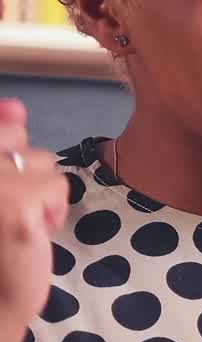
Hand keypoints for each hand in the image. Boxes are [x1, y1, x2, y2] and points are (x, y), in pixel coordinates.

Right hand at [0, 99, 69, 341]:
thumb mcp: (0, 186)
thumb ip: (1, 143)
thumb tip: (16, 107)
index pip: (2, 128)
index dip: (8, 141)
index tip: (8, 191)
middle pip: (18, 138)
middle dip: (26, 173)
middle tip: (11, 208)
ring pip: (44, 162)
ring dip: (42, 194)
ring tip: (20, 222)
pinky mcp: (16, 202)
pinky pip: (56, 186)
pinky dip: (53, 212)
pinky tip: (33, 234)